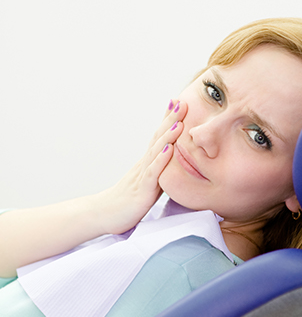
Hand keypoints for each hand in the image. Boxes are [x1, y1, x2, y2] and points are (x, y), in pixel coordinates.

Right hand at [92, 99, 186, 233]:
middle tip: (182, 102)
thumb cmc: (127, 201)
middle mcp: (144, 165)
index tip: (179, 103)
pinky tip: (169, 149)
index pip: (159, 137)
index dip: (168, 120)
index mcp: (147, 163)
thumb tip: (171, 162)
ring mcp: (142, 176)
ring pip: (156, 152)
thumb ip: (158, 171)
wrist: (104, 215)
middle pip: (158, 138)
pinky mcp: (142, 190)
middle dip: (171, 120)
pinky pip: (153, 173)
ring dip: (168, 135)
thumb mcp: (147, 182)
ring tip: (179, 120)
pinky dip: (161, 160)